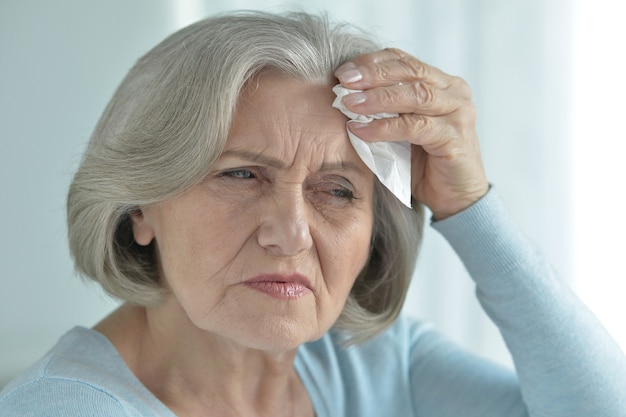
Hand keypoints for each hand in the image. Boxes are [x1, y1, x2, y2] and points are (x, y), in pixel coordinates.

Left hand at [334, 48, 488, 218]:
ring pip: (414, 95)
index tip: (344, 69)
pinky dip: (384, 127)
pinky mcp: (455, 138)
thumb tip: (344, 97)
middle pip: (409, 72)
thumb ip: (385, 110)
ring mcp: (458, 113)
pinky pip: (414, 127)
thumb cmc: (426, 163)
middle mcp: (454, 93)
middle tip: (343, 80)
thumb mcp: (403, 130)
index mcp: (443, 84)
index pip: (405, 61)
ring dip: (377, 98)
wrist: (456, 198)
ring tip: (348, 103)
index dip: (373, 62)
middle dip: (373, 74)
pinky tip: (361, 130)